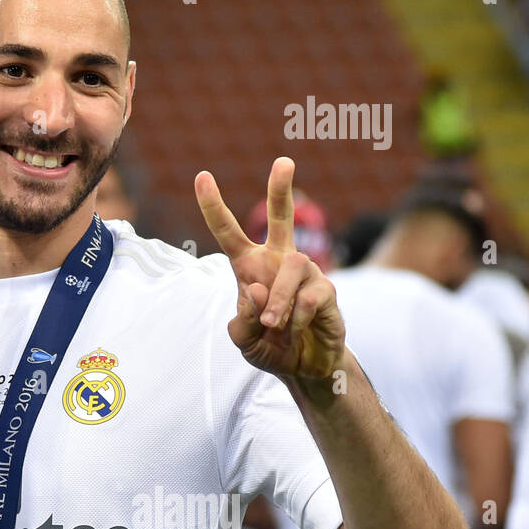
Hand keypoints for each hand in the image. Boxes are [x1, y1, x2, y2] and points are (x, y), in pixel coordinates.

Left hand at [194, 157, 344, 380]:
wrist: (304, 367)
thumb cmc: (269, 346)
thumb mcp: (243, 340)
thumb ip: (243, 320)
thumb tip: (255, 290)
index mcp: (248, 266)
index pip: (227, 232)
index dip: (213, 205)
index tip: (201, 176)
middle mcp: (277, 261)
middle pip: (280, 217)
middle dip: (280, 190)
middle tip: (283, 161)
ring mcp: (304, 273)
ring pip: (291, 267)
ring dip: (278, 301)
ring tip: (275, 326)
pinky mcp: (326, 290)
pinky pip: (308, 297)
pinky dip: (296, 317)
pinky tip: (296, 329)